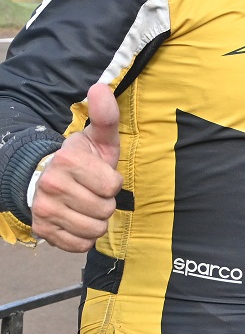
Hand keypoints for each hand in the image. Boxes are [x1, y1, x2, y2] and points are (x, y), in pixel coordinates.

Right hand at [30, 84, 123, 251]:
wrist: (46, 179)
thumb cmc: (82, 159)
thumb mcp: (97, 138)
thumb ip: (105, 116)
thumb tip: (100, 88)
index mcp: (68, 161)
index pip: (112, 186)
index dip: (112, 182)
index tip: (101, 175)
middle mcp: (51, 186)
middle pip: (105, 210)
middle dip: (106, 202)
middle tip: (94, 192)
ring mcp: (44, 211)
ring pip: (94, 230)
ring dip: (97, 220)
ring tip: (87, 205)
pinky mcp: (43, 231)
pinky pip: (80, 245)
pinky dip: (84, 237)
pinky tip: (77, 220)